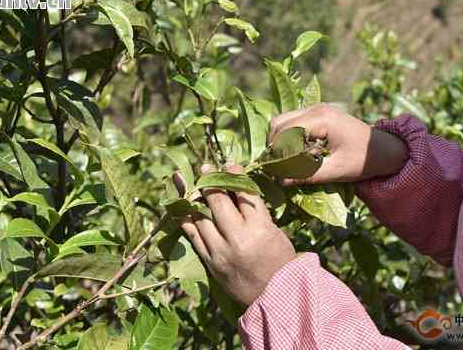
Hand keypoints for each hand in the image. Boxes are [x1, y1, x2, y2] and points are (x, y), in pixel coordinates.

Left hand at [180, 164, 295, 305]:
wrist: (276, 297)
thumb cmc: (280, 261)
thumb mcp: (275, 231)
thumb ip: (256, 212)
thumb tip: (237, 189)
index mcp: (260, 229)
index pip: (244, 194)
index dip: (235, 175)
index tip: (229, 164)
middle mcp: (238, 239)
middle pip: (218, 202)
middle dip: (210, 181)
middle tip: (204, 168)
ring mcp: (220, 252)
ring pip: (201, 217)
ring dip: (194, 198)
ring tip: (189, 184)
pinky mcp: (210, 262)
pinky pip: (193, 236)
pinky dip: (187, 220)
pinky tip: (182, 209)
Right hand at [269, 103, 407, 184]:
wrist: (386, 149)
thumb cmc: (364, 160)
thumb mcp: (337, 170)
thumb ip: (307, 175)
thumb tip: (280, 181)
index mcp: (322, 119)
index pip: (285, 132)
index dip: (276, 153)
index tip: (275, 173)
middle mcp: (316, 108)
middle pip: (278, 123)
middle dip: (274, 146)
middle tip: (277, 168)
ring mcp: (316, 108)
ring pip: (283, 121)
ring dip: (279, 141)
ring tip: (285, 162)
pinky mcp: (317, 114)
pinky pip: (292, 122)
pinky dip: (288, 137)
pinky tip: (295, 154)